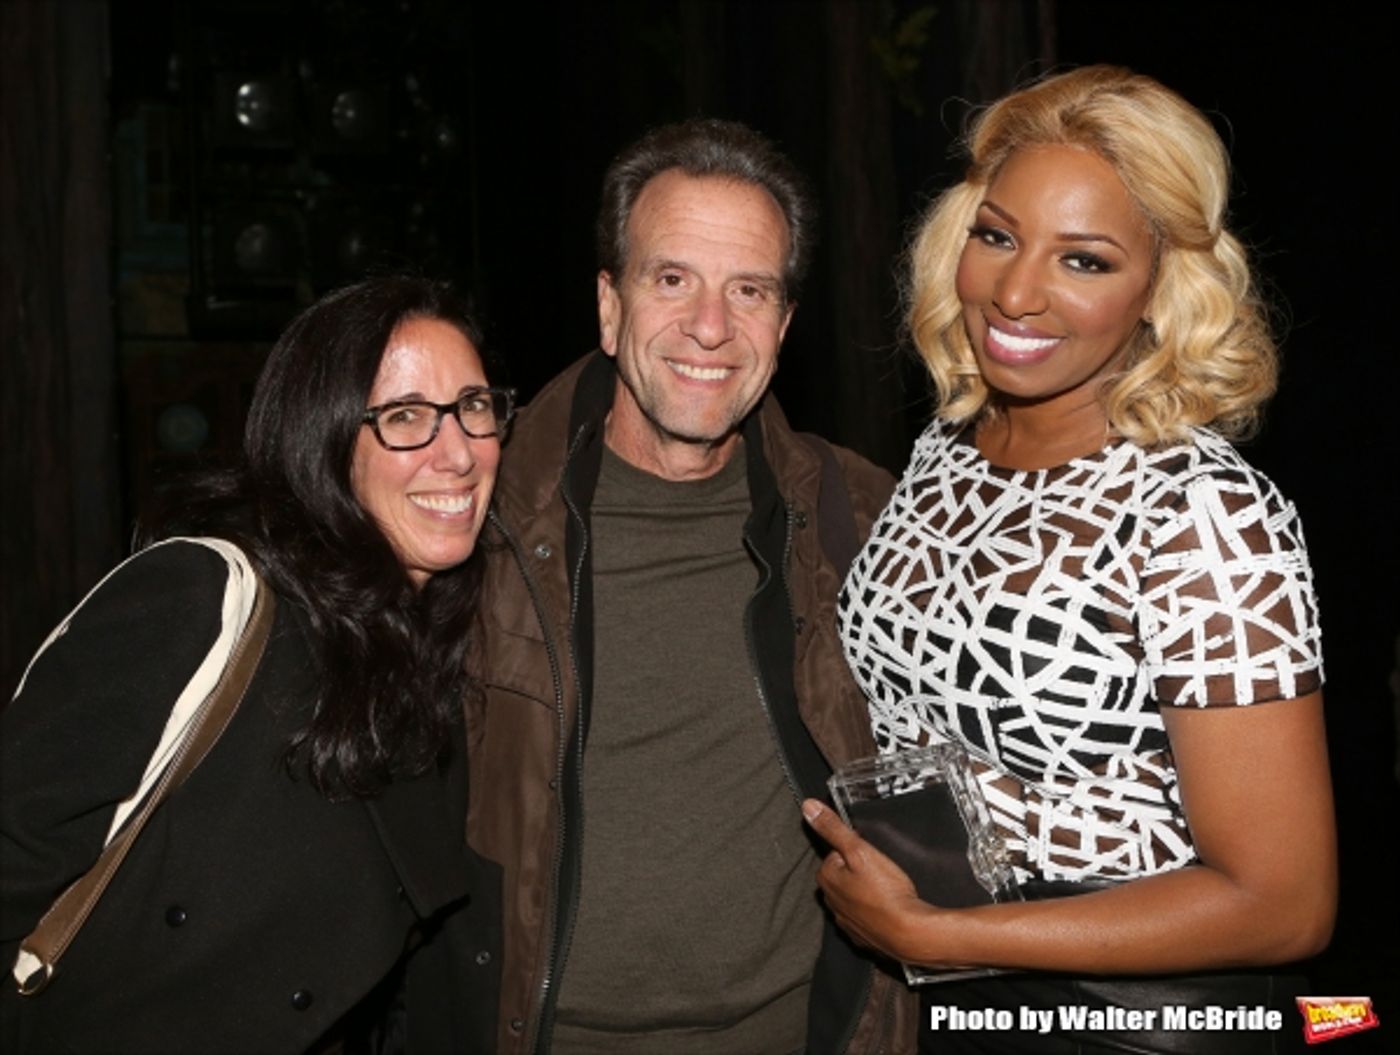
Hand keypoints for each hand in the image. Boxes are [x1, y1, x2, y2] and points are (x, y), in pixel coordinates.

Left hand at [802, 798, 938, 962]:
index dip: (855, 849)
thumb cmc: (886, 892)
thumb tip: (809, 807)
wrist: (909, 933)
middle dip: (859, 870)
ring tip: (887, 889)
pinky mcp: (863, 936)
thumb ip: (834, 828)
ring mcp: (847, 922)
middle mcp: (831, 902)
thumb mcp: (859, 850)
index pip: (836, 853)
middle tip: (881, 871)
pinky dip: (875, 912)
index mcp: (827, 879)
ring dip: (867, 891)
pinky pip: (865, 918)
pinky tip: (889, 908)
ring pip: (854, 896)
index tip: (871, 852)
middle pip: (844, 875)